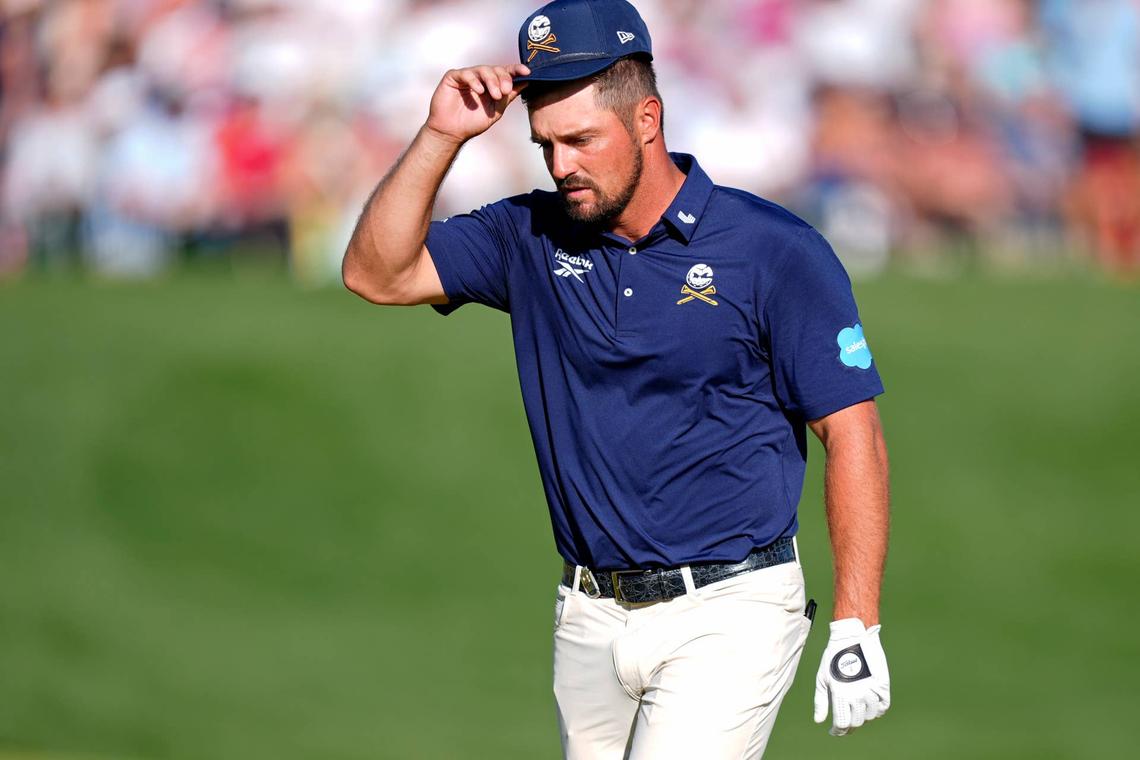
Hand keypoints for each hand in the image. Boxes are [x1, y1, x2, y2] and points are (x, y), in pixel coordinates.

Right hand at [425, 64, 529, 144]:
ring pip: (483, 69)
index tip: (527, 72)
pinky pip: (466, 73)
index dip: (516, 69)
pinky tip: (479, 91)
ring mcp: (466, 76)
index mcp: (491, 84)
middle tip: (505, 91)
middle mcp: (479, 77)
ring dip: (492, 81)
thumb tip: (527, 82)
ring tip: (495, 95)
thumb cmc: (472, 122)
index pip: (505, 72)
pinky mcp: (453, 77)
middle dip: (503, 79)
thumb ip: (510, 96)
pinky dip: (474, 81)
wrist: (452, 132)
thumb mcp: (496, 110)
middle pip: (495, 69)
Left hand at [813, 618, 890, 735]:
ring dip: (862, 718)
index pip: (842, 724)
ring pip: (869, 716)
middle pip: (856, 722)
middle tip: (845, 724)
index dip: (839, 732)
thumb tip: (819, 721)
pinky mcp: (883, 685)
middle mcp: (857, 695)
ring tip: (856, 713)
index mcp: (840, 694)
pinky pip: (882, 707)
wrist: (852, 637)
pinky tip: (869, 708)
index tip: (835, 732)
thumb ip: (821, 701)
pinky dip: (876, 711)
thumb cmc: (832, 657)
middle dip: (849, 726)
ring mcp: (871, 690)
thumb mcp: (822, 678)